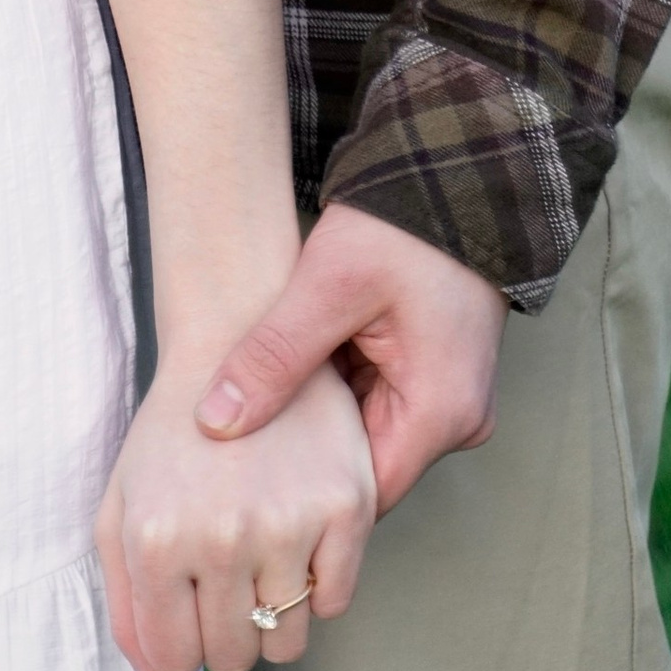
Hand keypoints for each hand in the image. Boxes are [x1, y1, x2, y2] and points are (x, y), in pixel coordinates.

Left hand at [97, 360, 374, 670]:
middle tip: (224, 567)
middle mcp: (222, 535)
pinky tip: (296, 536)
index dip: (182, 635)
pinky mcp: (346, 504)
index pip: (175, 655)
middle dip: (226, 624)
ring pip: (288, 640)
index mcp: (157, 537)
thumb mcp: (121, 509)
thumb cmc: (172, 427)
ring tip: (258, 550)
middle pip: (233, 653)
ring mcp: (288, 521)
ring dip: (273, 611)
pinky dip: (318, 585)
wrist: (234, 333)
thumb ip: (129, 614)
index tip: (187, 596)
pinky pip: (337, 601)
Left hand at [198, 202, 507, 514]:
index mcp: (441, 413)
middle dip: (305, 457)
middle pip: (365, 468)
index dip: (303, 494)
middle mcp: (456, 419)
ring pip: (366, 435)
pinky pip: (379, 402)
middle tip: (239, 448)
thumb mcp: (329, 287)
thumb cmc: (400, 229)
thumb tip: (214, 421)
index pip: (363, 495)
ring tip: (258, 405)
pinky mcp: (434, 373)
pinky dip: (338, 391)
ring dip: (320, 420)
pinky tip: (292, 373)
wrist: (451, 175)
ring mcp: (449, 397)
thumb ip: (273, 357)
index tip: (245, 485)